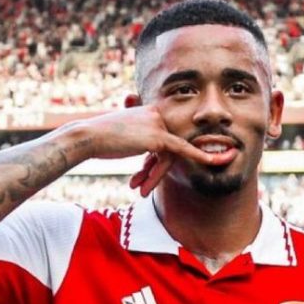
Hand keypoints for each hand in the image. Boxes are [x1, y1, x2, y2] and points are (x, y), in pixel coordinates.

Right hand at [66, 106, 229, 194]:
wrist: (88, 137)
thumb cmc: (100, 141)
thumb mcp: (122, 139)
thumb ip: (137, 142)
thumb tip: (145, 157)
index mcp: (149, 112)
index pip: (165, 136)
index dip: (163, 156)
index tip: (193, 154)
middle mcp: (156, 114)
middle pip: (169, 147)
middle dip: (157, 170)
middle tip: (167, 180)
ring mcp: (158, 124)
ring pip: (170, 154)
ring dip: (154, 176)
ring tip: (141, 192)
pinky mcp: (158, 137)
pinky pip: (181, 150)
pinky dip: (200, 157)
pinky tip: (215, 162)